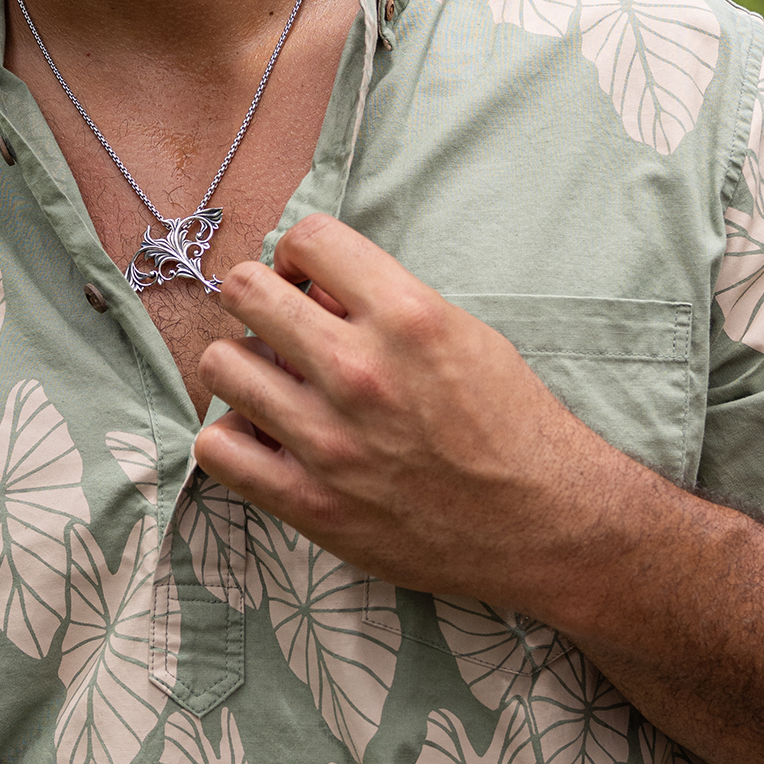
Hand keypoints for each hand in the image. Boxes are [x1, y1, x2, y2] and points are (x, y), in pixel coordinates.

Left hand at [194, 213, 609, 600]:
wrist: (545, 524)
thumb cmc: (512, 424)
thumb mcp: (463, 334)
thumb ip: (384, 304)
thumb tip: (312, 290)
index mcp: (408, 316)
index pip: (308, 238)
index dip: (297, 252)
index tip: (304, 278)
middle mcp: (361, 371)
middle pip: (245, 290)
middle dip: (256, 295)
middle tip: (276, 322)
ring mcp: (330, 440)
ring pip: (222, 364)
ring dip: (241, 364)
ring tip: (270, 380)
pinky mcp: (311, 503)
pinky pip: (217, 448)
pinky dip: (230, 436)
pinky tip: (262, 435)